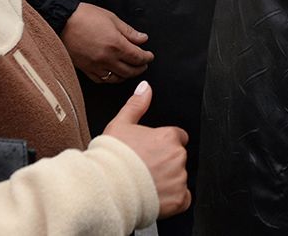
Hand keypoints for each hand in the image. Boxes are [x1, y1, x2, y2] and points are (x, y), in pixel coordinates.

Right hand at [61, 2, 152, 82]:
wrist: (60, 21)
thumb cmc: (84, 17)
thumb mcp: (112, 18)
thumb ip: (129, 31)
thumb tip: (143, 39)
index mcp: (116, 45)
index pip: (138, 57)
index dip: (147, 58)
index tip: (149, 56)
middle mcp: (107, 58)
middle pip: (130, 70)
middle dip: (140, 68)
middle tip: (144, 64)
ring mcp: (95, 66)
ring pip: (117, 78)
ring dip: (127, 75)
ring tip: (131, 69)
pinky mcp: (85, 69)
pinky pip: (101, 80)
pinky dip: (110, 79)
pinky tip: (113, 74)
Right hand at [104, 81, 190, 217]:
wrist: (105, 187)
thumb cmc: (111, 158)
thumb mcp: (120, 124)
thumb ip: (136, 104)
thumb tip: (145, 87)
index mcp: (168, 137)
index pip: (176, 137)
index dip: (162, 145)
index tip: (150, 152)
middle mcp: (178, 156)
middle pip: (177, 158)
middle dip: (165, 163)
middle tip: (145, 169)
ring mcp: (179, 179)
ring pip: (179, 178)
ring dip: (167, 181)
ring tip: (145, 183)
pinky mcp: (178, 200)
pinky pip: (183, 199)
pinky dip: (172, 200)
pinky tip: (155, 196)